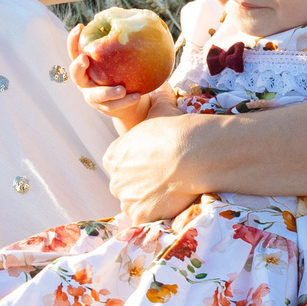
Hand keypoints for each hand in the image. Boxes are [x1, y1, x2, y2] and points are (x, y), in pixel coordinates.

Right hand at [68, 25, 153, 129]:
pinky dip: (126, 101)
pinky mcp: (106, 109)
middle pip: (76, 76)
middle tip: (85, 59)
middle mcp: (85, 82)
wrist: (129, 101)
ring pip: (96, 96)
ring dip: (108, 92)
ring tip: (121, 89)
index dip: (73, 40)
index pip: (74, 52)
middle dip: (78, 67)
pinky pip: (115, 106)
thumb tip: (132, 18)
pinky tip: (137, 95)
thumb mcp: (119, 57)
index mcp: (85, 67)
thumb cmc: (122, 71)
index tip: (80, 27)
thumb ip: (119, 43)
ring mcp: (94, 97)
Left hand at [103, 110, 217, 224]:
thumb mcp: (163, 110)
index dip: (138, 164)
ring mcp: (127, 200)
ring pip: (136, 203)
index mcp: (114, 157)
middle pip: (126, 186)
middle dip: (141, 184)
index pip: (120, 165)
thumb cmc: (176, 130)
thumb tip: (165, 87)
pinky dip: (158, 213)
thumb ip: (159, 100)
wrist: (193, 154)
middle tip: (164, 178)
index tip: (154, 163)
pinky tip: (173, 202)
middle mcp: (115, 180)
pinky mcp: (141, 216)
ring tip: (171, 191)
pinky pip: (148, 217)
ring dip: (149, 200)